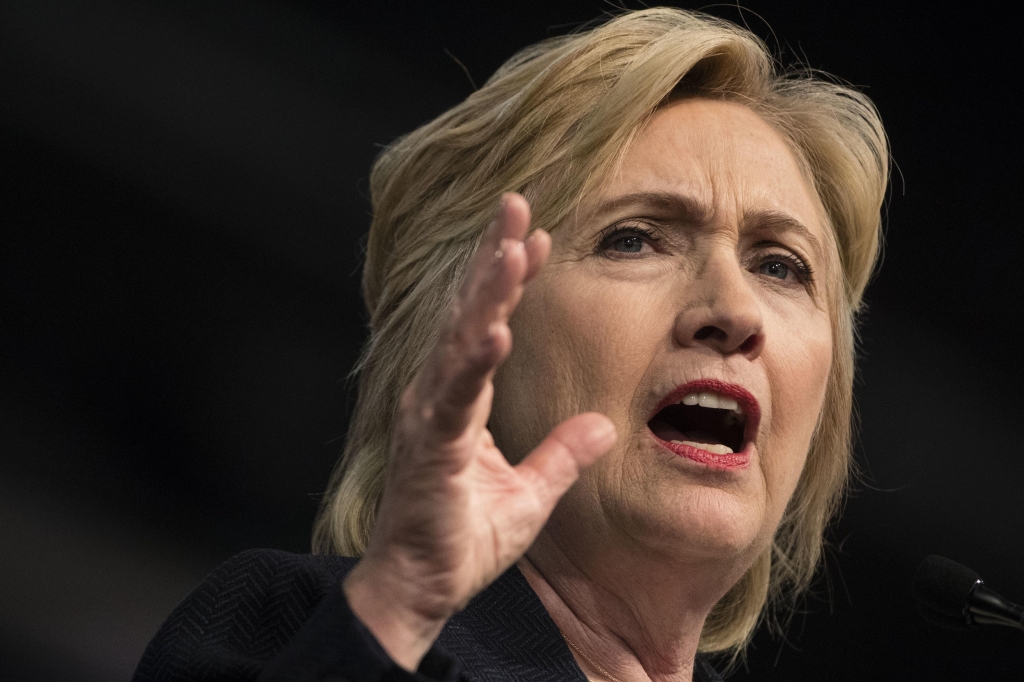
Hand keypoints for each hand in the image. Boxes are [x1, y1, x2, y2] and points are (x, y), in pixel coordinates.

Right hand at [343, 193, 615, 669]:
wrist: (421, 589)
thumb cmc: (462, 540)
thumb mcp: (531, 494)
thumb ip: (563, 456)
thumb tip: (604, 427)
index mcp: (461, 400)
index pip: (486, 323)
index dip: (508, 279)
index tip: (537, 236)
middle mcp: (438, 396)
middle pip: (467, 314)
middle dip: (493, 258)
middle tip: (517, 205)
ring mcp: (429, 418)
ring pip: (459, 341)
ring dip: (485, 292)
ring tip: (512, 245)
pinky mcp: (429, 448)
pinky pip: (455, 397)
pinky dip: (475, 361)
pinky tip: (497, 328)